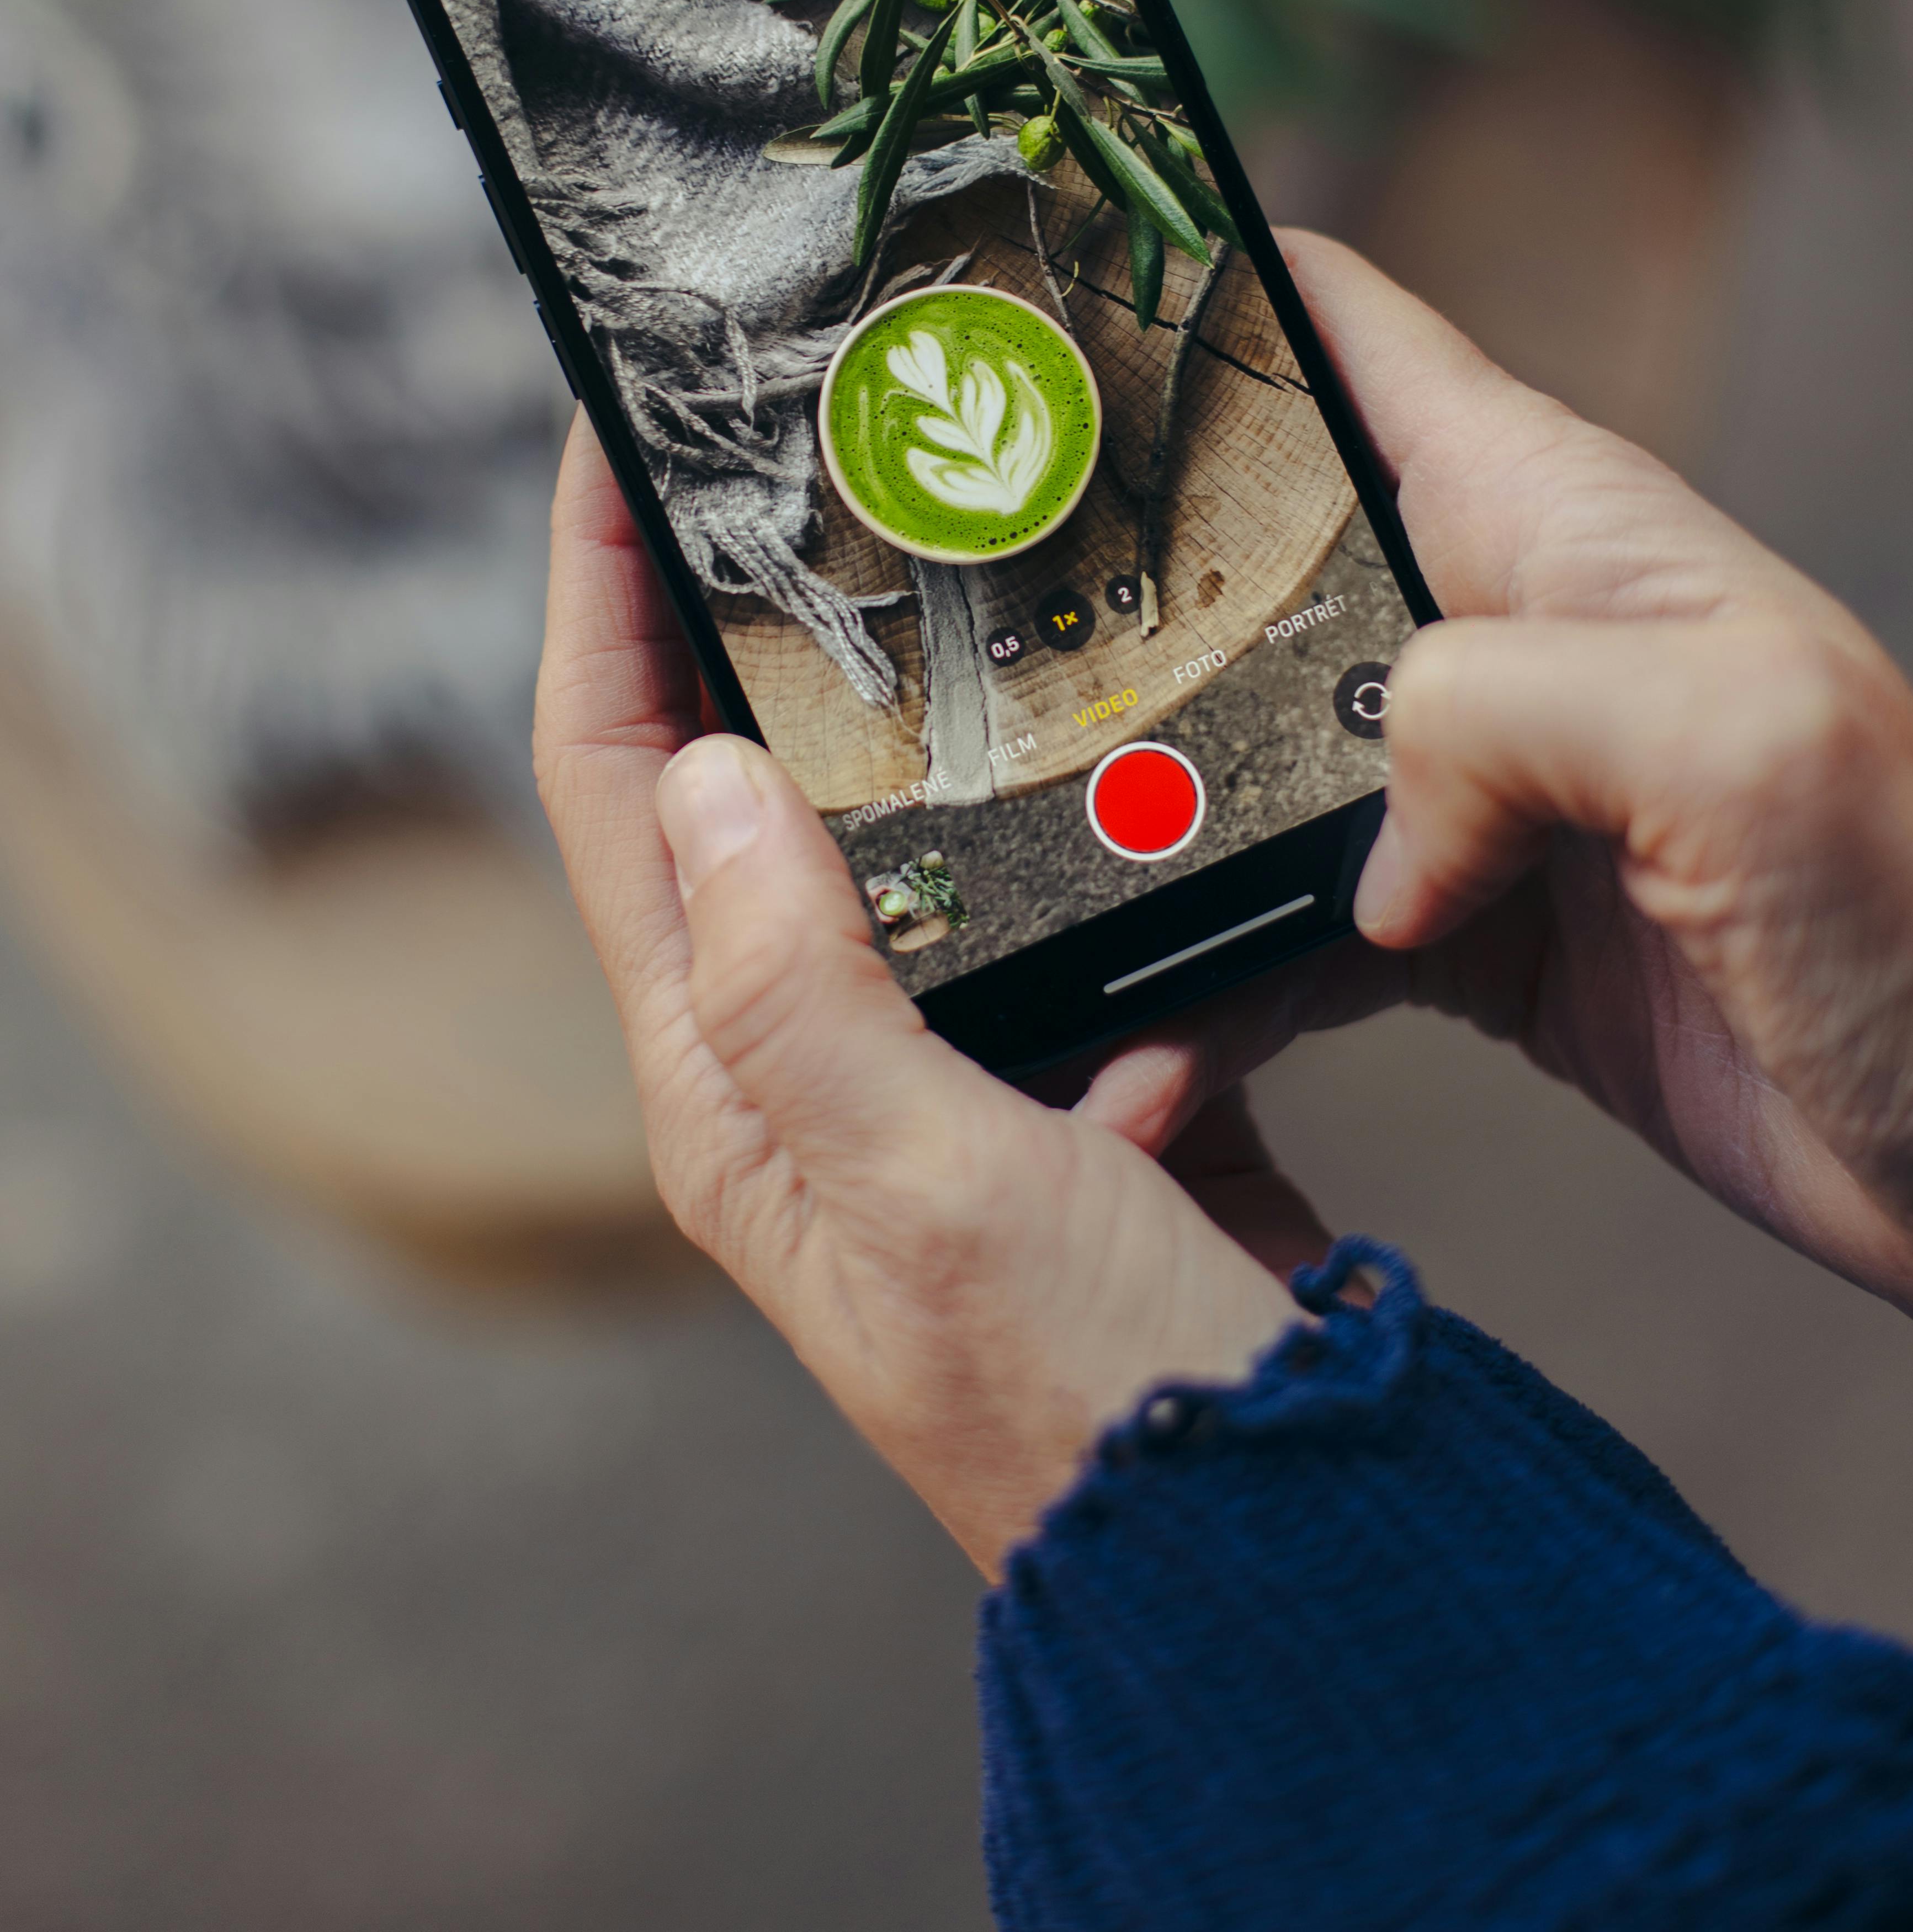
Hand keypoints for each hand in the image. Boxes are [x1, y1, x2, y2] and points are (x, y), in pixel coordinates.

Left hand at [532, 414, 1329, 1575]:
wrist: (1265, 1532)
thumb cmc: (1083, 1396)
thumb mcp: (928, 1180)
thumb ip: (803, 986)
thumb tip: (709, 777)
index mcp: (725, 1083)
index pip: (615, 785)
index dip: (595, 598)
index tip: (608, 432)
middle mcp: (800, 1064)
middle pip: (729, 779)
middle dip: (740, 608)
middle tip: (792, 444)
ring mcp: (930, 1063)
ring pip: (893, 818)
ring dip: (920, 701)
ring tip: (960, 549)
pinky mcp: (1050, 1069)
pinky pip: (1042, 891)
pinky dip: (1078, 822)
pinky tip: (1139, 787)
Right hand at [1090, 234, 1912, 1356]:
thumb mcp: (1741, 748)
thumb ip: (1507, 713)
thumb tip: (1364, 840)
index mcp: (1550, 518)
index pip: (1339, 323)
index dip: (1181, 280)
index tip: (1017, 295)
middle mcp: (1488, 623)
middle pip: (1231, 547)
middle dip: (1086, 581)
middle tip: (943, 641)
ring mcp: (1466, 776)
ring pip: (1222, 748)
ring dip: (1122, 826)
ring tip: (1024, 912)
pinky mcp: (1454, 916)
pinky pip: (1271, 915)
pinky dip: (1198, 979)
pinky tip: (1145, 1049)